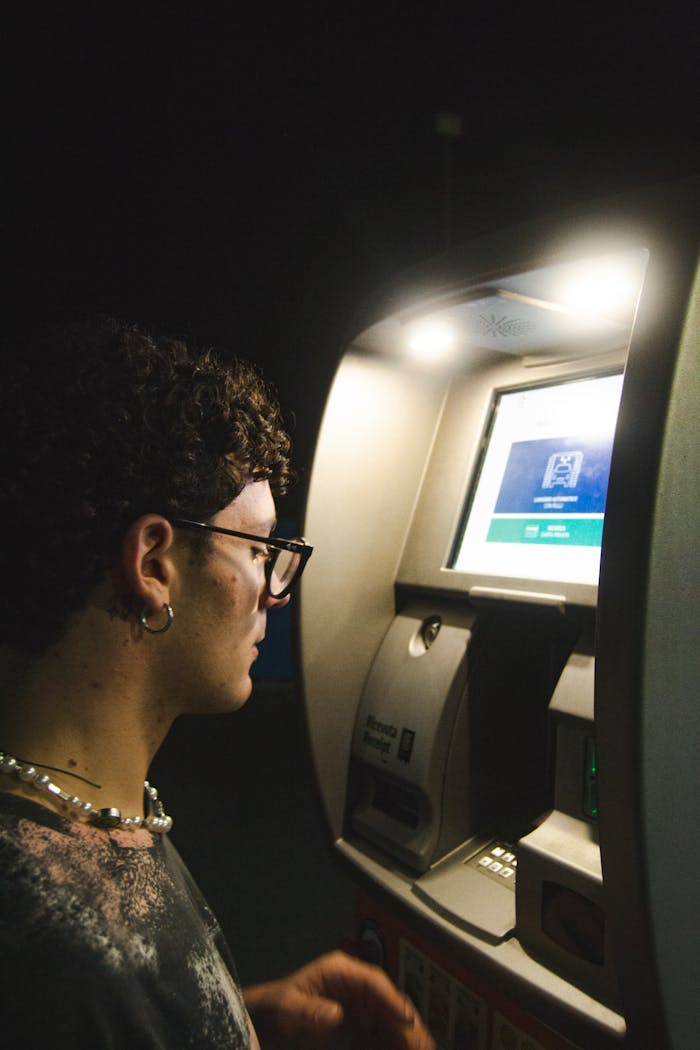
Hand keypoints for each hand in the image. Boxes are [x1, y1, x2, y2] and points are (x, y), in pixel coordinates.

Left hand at [243, 950, 435, 1049]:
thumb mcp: (287, 1009)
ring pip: (388, 1021)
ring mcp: (358, 1004)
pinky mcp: (357, 1024)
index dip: (392, 1000)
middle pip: (387, 1003)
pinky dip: (388, 1045)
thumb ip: (310, 1012)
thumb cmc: (274, 1009)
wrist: (264, 1022)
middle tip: (423, 1045)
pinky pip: (379, 1036)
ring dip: (402, 1038)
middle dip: (406, 1025)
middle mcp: (354, 985)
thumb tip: (336, 1016)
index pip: (373, 981)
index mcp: (340, 972)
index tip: (407, 1019)